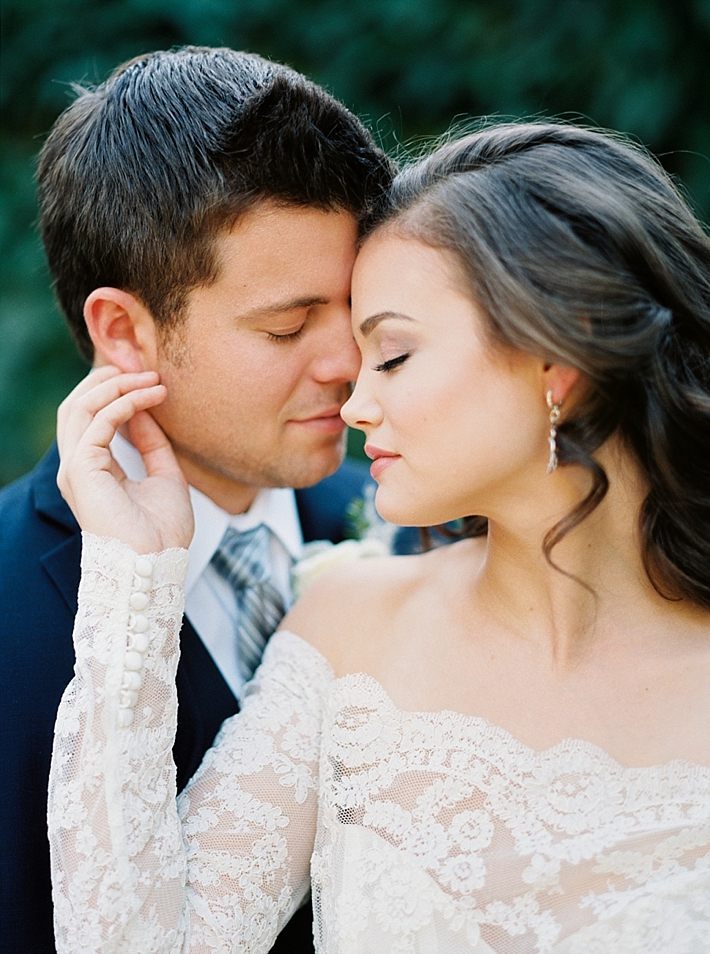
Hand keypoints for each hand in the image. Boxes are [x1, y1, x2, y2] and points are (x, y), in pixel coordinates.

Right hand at [57, 366, 193, 552]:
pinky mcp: (81, 470)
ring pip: (81, 407)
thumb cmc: (162, 534)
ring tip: (151, 379)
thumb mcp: (165, 477)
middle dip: (109, 380)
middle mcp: (78, 468)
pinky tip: (150, 397)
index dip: (116, 393)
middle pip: (77, 406)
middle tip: (145, 369)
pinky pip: (97, 422)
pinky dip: (124, 403)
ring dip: (117, 386)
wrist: (156, 566)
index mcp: (94, 472)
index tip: (150, 380)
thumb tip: (148, 410)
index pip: (91, 419)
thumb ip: (154, 445)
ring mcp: (76, 469)